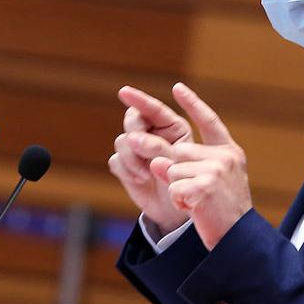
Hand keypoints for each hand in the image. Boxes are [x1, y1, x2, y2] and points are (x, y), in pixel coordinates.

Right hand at [109, 85, 192, 233]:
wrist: (178, 211)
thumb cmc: (187, 183)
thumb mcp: (178, 162)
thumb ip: (158, 147)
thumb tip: (132, 138)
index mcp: (171, 126)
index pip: (152, 107)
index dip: (139, 98)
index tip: (124, 92)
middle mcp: (152, 133)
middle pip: (132, 121)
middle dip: (136, 136)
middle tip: (142, 150)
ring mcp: (136, 149)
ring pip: (122, 141)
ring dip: (132, 159)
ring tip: (147, 174)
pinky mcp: (125, 166)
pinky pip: (116, 160)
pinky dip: (126, 170)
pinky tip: (141, 180)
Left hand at [125, 83, 250, 249]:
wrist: (239, 241)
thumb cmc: (224, 213)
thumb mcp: (211, 182)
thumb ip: (189, 166)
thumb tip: (159, 161)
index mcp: (229, 152)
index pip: (209, 122)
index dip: (193, 104)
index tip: (177, 87)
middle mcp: (224, 157)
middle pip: (178, 151)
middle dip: (173, 170)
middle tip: (192, 191)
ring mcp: (215, 170)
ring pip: (172, 169)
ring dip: (177, 189)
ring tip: (198, 204)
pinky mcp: (204, 186)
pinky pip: (173, 187)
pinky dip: (178, 201)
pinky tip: (196, 210)